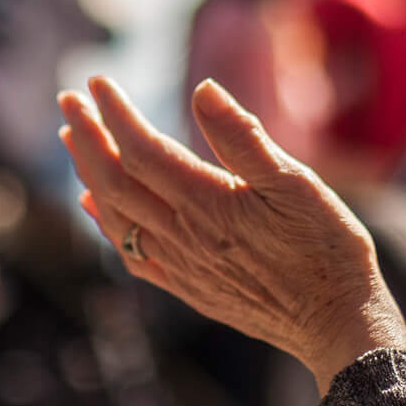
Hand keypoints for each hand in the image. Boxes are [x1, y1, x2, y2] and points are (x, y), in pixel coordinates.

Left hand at [59, 77, 405, 393]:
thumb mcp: (297, 182)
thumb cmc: (327, 248)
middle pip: (114, 181)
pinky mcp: (189, 288)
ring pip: (116, 216)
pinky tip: (95, 209)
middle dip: (87, 138)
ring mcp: (182, 266)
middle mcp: (184, 235)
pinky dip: (106, 226)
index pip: (141, 149)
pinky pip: (132, 255)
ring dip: (88, 175)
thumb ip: (243, 137)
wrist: (337, 324)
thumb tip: (203, 90)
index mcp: (208, 202)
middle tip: (67, 101)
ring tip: (73, 142)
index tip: (97, 81)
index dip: (115, 114)